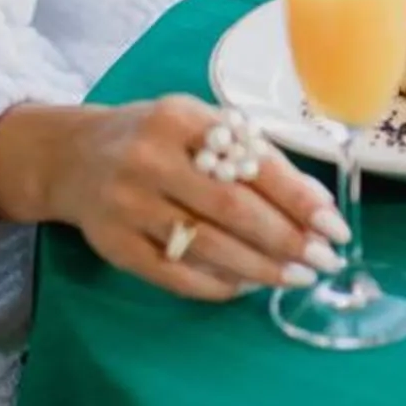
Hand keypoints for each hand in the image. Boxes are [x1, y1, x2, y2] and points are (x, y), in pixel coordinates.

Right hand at [0, 98, 348, 302]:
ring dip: (261, 269)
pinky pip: (176, 275)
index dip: (299, 198)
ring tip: (297, 277)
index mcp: (180, 119)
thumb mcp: (198, 124)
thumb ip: (251, 155)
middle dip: (287, 240)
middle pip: (233, 209)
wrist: (71, 156)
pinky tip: (247, 286)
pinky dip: (218, 285)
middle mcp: (150, 159)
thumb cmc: (154, 139)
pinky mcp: (114, 246)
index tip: (333, 225)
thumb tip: (314, 204)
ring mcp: (127, 206)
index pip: (252, 163)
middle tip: (324, 260)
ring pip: (207, 247)